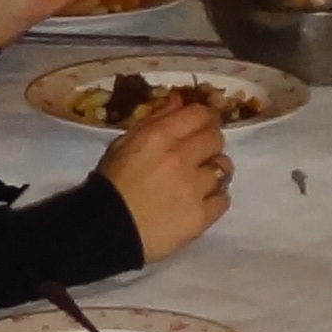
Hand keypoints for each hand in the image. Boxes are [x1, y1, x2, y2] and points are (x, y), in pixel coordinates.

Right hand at [106, 97, 234, 257]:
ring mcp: (194, 188)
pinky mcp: (201, 216)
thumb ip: (155, 119)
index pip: (200, 114)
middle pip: (216, 139)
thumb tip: (180, 99)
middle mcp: (181, 158)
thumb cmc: (112, 184)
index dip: (206, 117)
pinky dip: (215, 198)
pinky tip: (200, 201)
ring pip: (224, 168)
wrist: (107, 231)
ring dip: (214, 171)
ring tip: (199, 180)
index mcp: (160, 137)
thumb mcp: (125, 143)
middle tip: (199, 154)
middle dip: (210, 143)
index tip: (204, 124)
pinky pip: (224, 199)